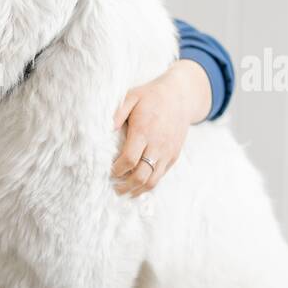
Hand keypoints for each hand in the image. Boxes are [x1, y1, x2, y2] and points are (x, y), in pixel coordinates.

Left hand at [110, 59, 211, 196]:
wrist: (182, 96)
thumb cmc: (151, 96)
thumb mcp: (132, 97)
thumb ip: (117, 113)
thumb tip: (105, 130)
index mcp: (144, 131)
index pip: (129, 160)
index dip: (116, 170)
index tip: (108, 171)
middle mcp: (158, 145)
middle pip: (141, 176)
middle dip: (125, 186)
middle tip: (113, 188)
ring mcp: (168, 152)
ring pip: (153, 181)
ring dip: (137, 190)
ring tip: (124, 191)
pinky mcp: (174, 156)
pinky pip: (161, 176)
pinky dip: (148, 183)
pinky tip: (137, 184)